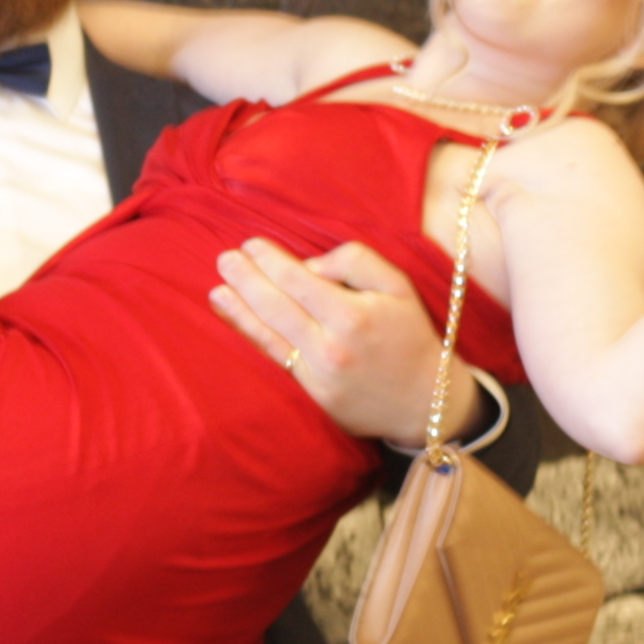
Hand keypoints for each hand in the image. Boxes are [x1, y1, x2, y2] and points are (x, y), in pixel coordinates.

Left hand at [211, 238, 466, 445]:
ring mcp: (319, 372)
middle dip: (247, 279)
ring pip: (270, 332)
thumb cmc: (411, 336)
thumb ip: (356, 262)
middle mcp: (331, 345)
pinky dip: (249, 334)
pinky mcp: (313, 392)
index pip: (299, 280)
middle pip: (277, 304)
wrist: (426, 400)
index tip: (252, 244)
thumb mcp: (398, 286)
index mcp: (353, 315)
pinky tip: (231, 316)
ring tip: (217, 286)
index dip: (271, 261)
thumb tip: (312, 265)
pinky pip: (276, 356)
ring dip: (240, 306)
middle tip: (225, 258)